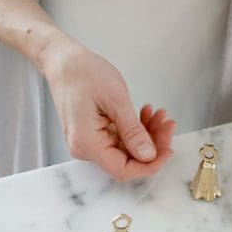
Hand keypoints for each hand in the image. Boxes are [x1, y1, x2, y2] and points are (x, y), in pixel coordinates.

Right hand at [40, 36, 175, 179]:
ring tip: (158, 115)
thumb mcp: (115, 100)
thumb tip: (148, 155)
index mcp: (87, 143)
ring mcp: (87, 142)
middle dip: (152, 144)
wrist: (63, 61)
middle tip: (167, 124)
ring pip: (125, 149)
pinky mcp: (92, 134)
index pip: (123, 170)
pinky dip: (134, 129)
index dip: (149, 165)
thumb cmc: (83, 74)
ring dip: (146, 134)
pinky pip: (118, 139)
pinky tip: (144, 114)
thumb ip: (133, 131)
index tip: (168, 149)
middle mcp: (85, 148)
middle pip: (127, 160)